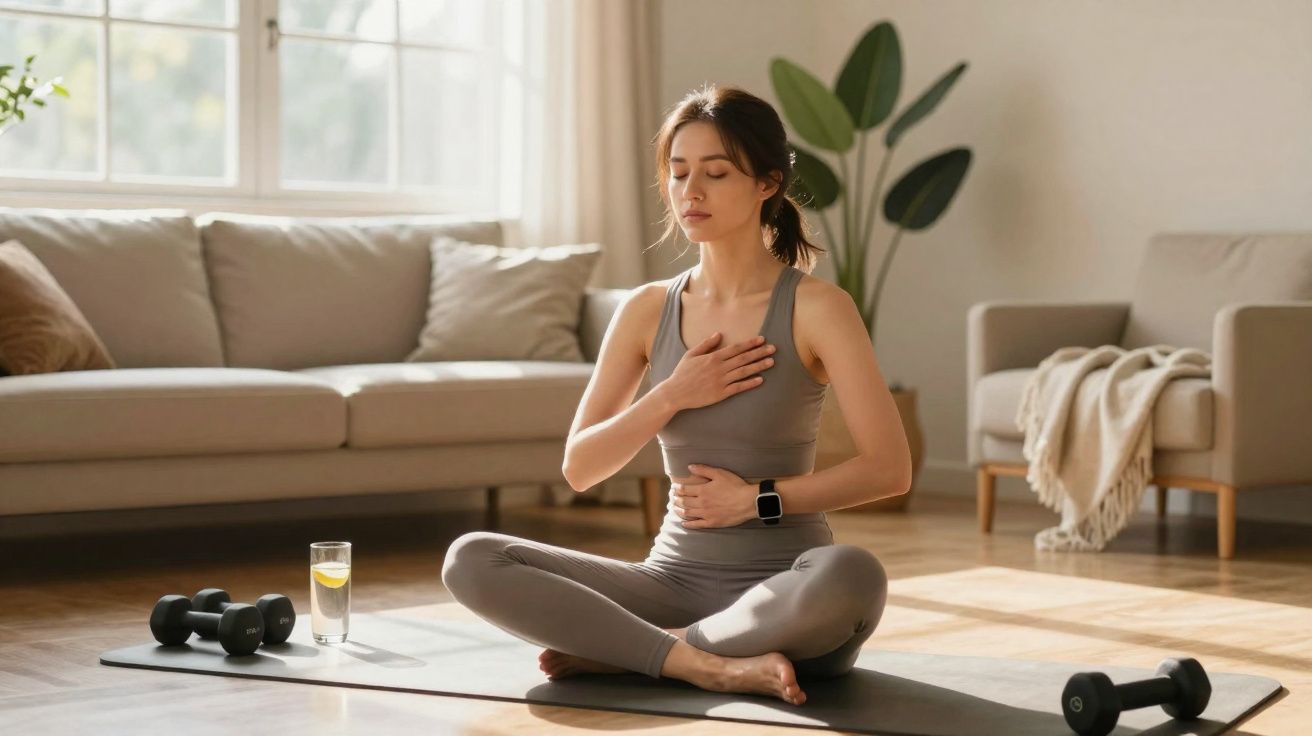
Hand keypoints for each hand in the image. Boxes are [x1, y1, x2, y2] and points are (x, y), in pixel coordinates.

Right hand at [659, 332, 776, 411]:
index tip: (762, 339)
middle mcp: (719, 368)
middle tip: (773, 349)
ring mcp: (721, 381)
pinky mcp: (721, 393)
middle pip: (744, 358)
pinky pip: (739, 387)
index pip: (736, 348)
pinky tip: (760, 380)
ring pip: (744, 372)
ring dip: (759, 366)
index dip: (750, 343)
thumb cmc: (682, 373)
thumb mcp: (691, 354)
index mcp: (713, 357)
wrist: (675, 393)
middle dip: (759, 352)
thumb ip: (706, 344)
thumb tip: (718, 334)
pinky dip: (750, 383)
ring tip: (771, 362)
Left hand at [671, 464, 757, 528]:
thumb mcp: (720, 473)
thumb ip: (704, 469)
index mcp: (703, 491)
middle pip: (684, 502)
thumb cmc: (735, 486)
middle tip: (672, 498)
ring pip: (688, 513)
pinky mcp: (712, 523)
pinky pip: (697, 525)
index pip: (684, 490)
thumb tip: (690, 467)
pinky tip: (684, 523)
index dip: (677, 488)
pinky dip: (688, 524)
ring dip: (679, 510)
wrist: (748, 502)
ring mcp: (706, 514)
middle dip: (676, 499)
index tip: (674, 488)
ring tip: (674, 508)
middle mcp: (702, 503)